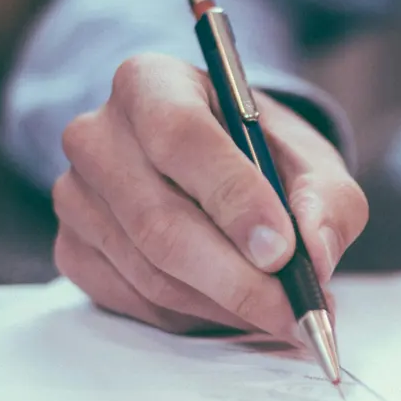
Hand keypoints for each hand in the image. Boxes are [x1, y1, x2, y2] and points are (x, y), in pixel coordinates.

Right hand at [53, 53, 367, 337]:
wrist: (218, 168)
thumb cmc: (263, 156)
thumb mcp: (312, 161)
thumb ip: (327, 200)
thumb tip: (316, 253)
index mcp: (151, 83)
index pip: (181, 137)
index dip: (233, 198)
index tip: (282, 250)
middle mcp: (97, 135)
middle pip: (159, 221)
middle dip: (238, 279)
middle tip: (295, 311)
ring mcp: (76, 197)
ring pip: (151, 272)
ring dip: (225, 305)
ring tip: (282, 314)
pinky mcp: (73, 250)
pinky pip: (137, 302)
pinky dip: (196, 317)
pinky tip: (236, 308)